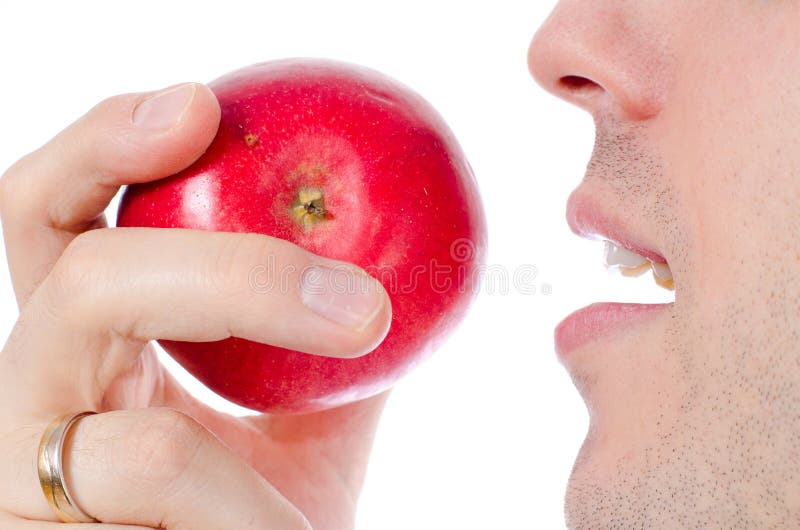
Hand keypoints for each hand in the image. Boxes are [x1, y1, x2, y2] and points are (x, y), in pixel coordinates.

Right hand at [0, 83, 391, 529]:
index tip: (202, 101)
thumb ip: (329, 339)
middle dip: (157, 198)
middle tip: (232, 142)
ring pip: (101, 369)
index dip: (108, 150)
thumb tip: (404, 254)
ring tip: (364, 319)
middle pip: (62, 267)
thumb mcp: (309, 421)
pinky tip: (293, 518)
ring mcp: (29, 479)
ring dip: (244, 302)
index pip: (66, 227)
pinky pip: (148, 477)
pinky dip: (246, 492)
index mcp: (95, 352)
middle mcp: (43, 400)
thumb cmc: (271, 520)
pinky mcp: (46, 527)